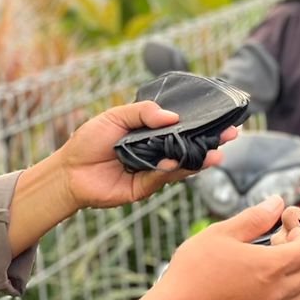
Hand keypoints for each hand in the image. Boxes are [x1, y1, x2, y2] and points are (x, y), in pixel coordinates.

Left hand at [51, 100, 236, 209]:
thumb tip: (172, 116)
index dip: (202, 122)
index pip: (182, 126)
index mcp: (151, 131)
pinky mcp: (145, 187)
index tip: (223, 117)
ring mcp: (153, 170)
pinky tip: (175, 161)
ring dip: (199, 159)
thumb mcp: (114, 117)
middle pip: (189, 146)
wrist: (69, 171)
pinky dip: (171, 170)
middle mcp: (156, 150)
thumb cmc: (88, 141)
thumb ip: (142, 112)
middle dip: (211, 141)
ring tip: (214, 154)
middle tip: (231, 135)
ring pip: (182, 164)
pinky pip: (163, 178)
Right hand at [126, 197, 299, 299]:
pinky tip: (264, 292)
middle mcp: (276, 292)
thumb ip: (253, 218)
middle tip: (287, 249)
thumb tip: (275, 203)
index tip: (288, 231)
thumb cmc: (193, 274)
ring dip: (297, 281)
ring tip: (278, 271)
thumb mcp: (220, 234)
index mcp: (270, 266)